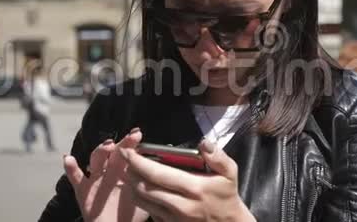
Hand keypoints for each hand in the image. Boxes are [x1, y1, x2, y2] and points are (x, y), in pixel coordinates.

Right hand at [63, 128, 149, 221]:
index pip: (129, 152)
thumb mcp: (144, 197)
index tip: (138, 133)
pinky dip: (70, 167)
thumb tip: (161, 169)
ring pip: (96, 159)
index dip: (132, 142)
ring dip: (101, 150)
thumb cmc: (131, 214)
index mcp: (125, 170)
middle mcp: (110, 171)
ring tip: (107, 146)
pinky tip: (68, 159)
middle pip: (114, 151)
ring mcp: (96, 179)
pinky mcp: (83, 190)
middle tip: (132, 137)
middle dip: (122, 142)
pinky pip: (75, 177)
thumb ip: (149, 184)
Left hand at [120, 138, 255, 221]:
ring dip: (132, 185)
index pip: (159, 174)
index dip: (139, 162)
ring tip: (130, 171)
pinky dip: (141, 198)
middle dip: (131, 172)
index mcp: (195, 188)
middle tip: (126, 159)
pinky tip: (140, 187)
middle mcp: (181, 205)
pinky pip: (149, 211)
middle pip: (145, 188)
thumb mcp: (230, 173)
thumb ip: (218, 156)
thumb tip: (203, 142)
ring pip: (143, 201)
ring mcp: (174, 219)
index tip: (128, 151)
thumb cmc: (227, 196)